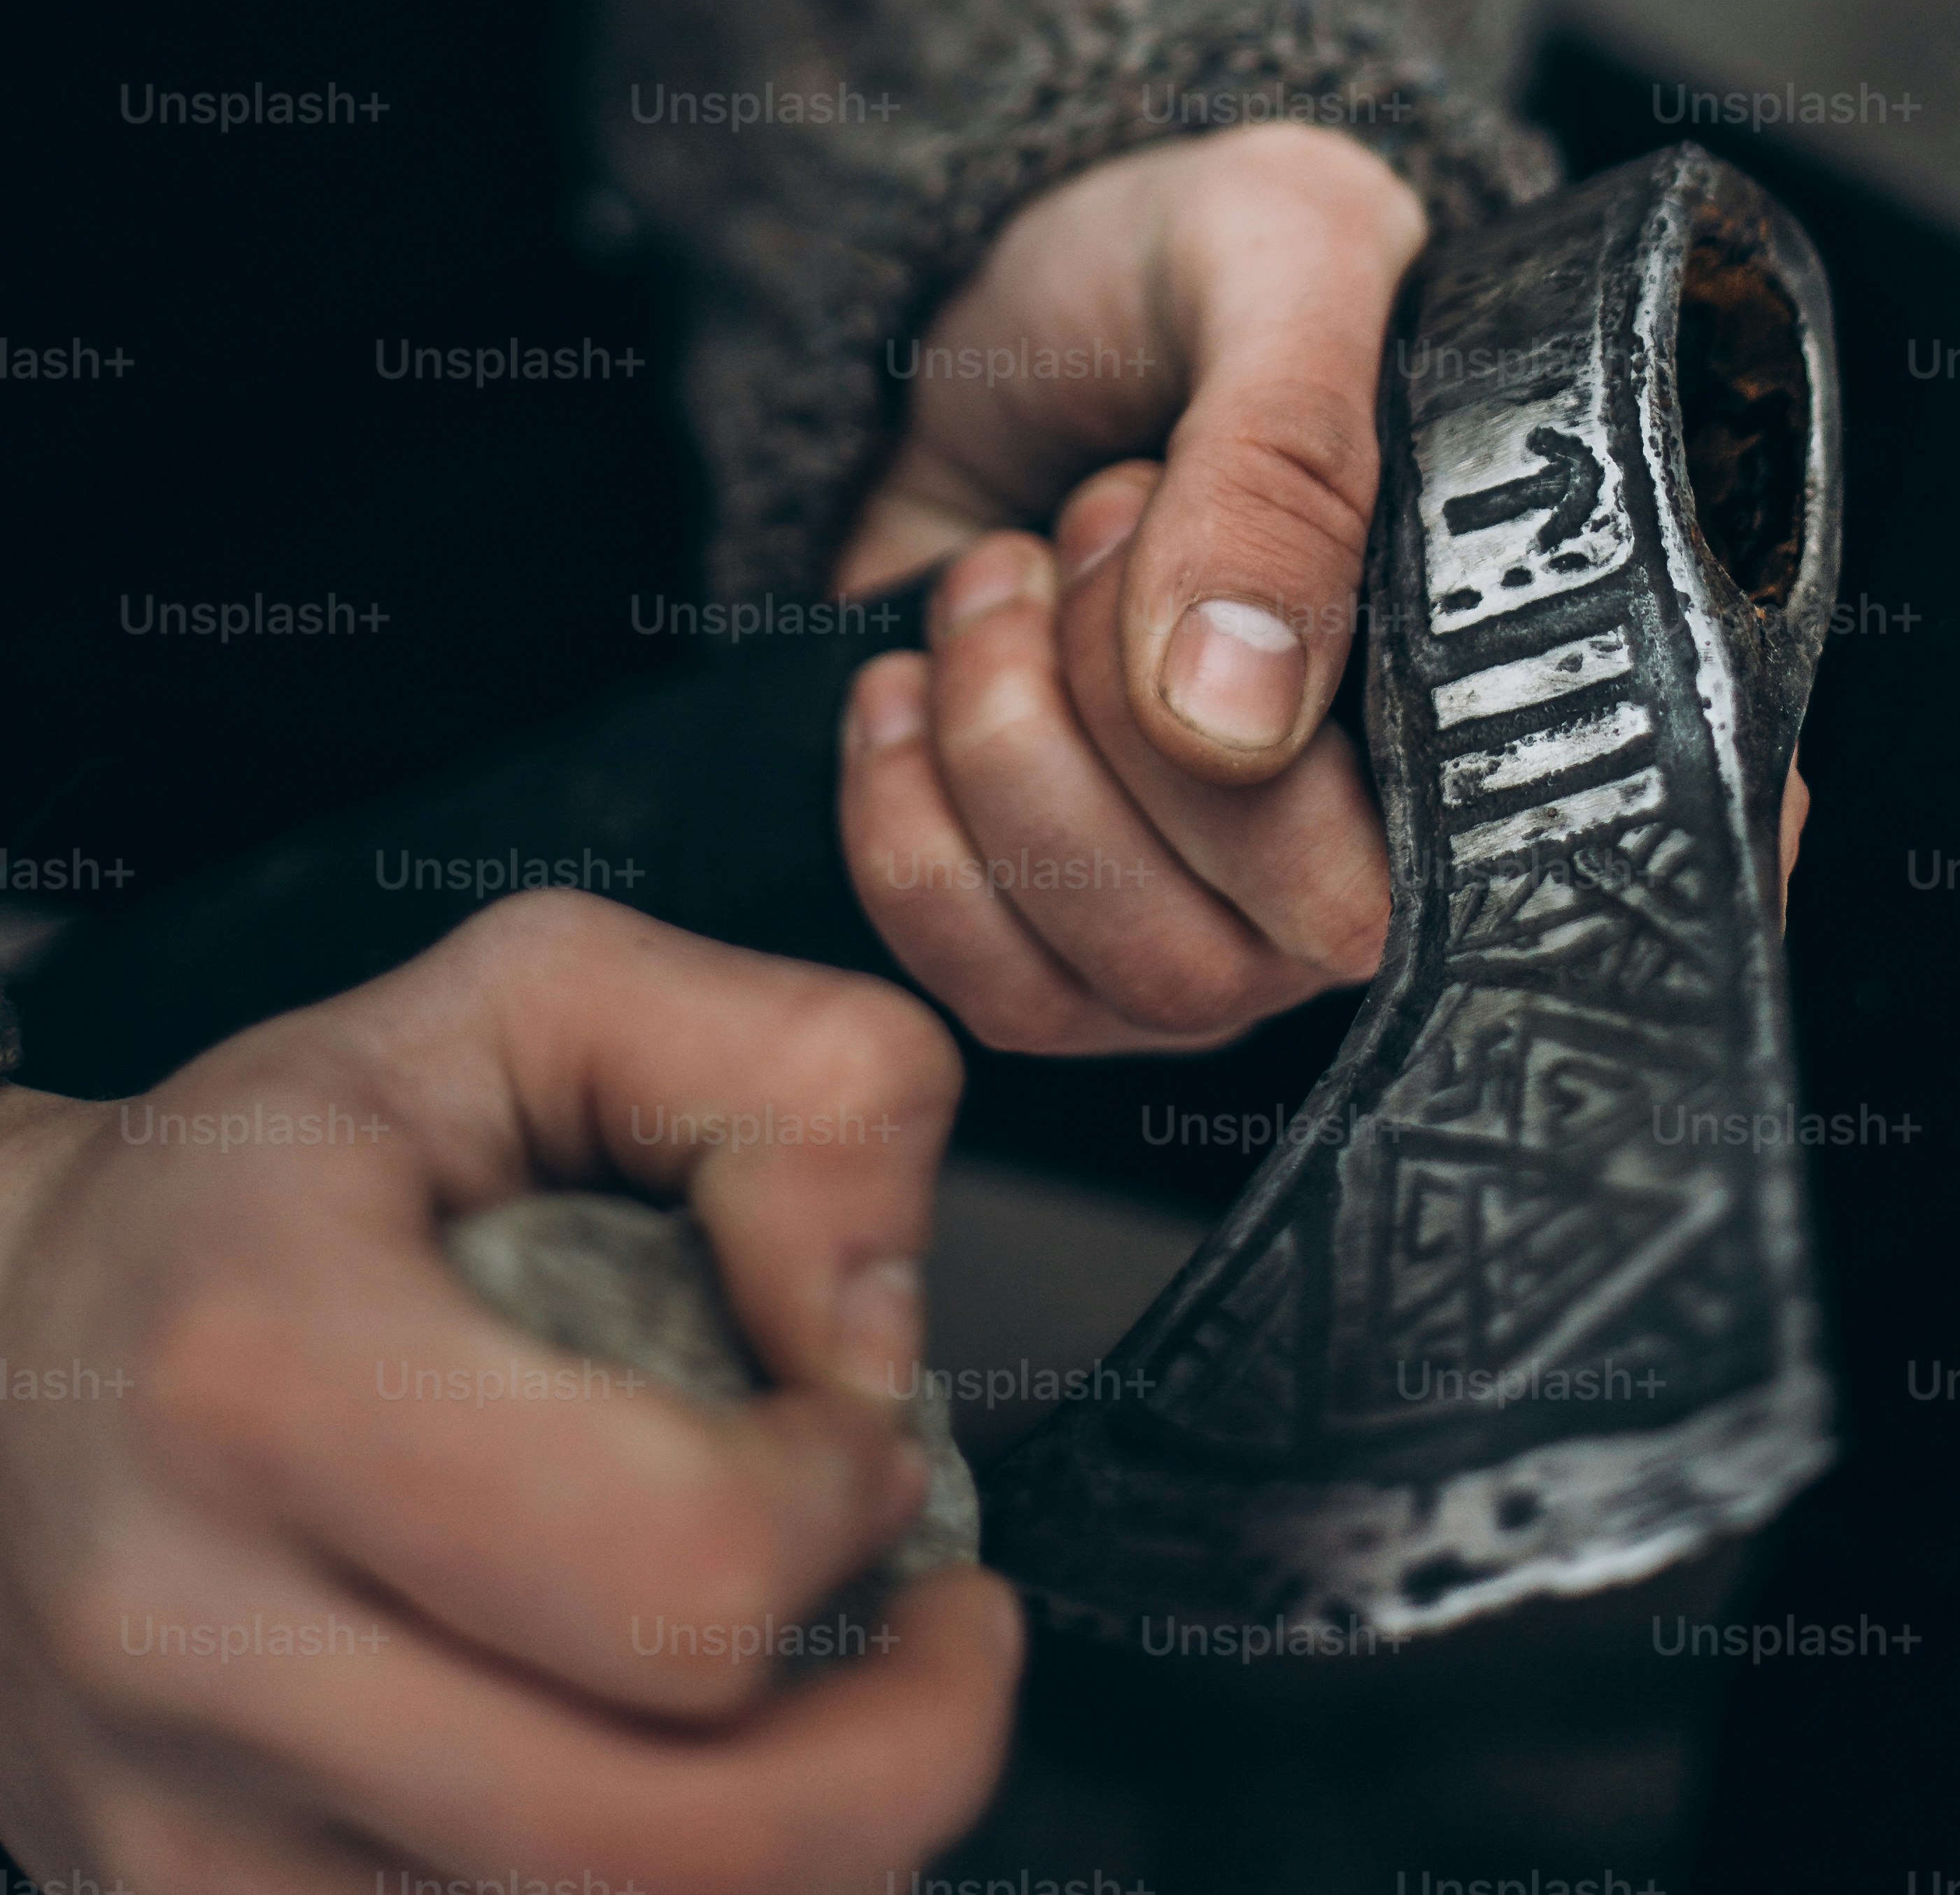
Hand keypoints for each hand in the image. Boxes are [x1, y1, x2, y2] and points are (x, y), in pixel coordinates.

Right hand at [0, 895, 1019, 1894]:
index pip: (674, 1564)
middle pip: (672, 1843)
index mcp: (272, 1372)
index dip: (846, 1505)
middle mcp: (203, 1641)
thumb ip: (782, 1072)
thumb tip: (882, 1321)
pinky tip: (692, 1785)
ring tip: (838, 1703)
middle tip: (934, 1615)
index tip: (858, 1430)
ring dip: (818, 1850)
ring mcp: (185, 1840)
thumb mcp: (535, 991)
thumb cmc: (264, 1172)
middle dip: (907, 1737)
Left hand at [834, 123, 1814, 1047]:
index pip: (1508, 877)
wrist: (1011, 288)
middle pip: (1270, 944)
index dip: (1361, 796)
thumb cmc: (1194, 258)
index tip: (1224, 624)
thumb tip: (1238, 724)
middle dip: (1123, 706)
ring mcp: (1233, 906)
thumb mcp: (1268, 257)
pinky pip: (995, 992)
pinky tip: (908, 677)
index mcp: (1522, 669)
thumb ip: (1281, 459)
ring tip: (1004, 569)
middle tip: (1101, 505)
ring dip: (1006, 749)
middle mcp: (1396, 836)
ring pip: (1124, 983)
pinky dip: (908, 827)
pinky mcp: (1068, 925)